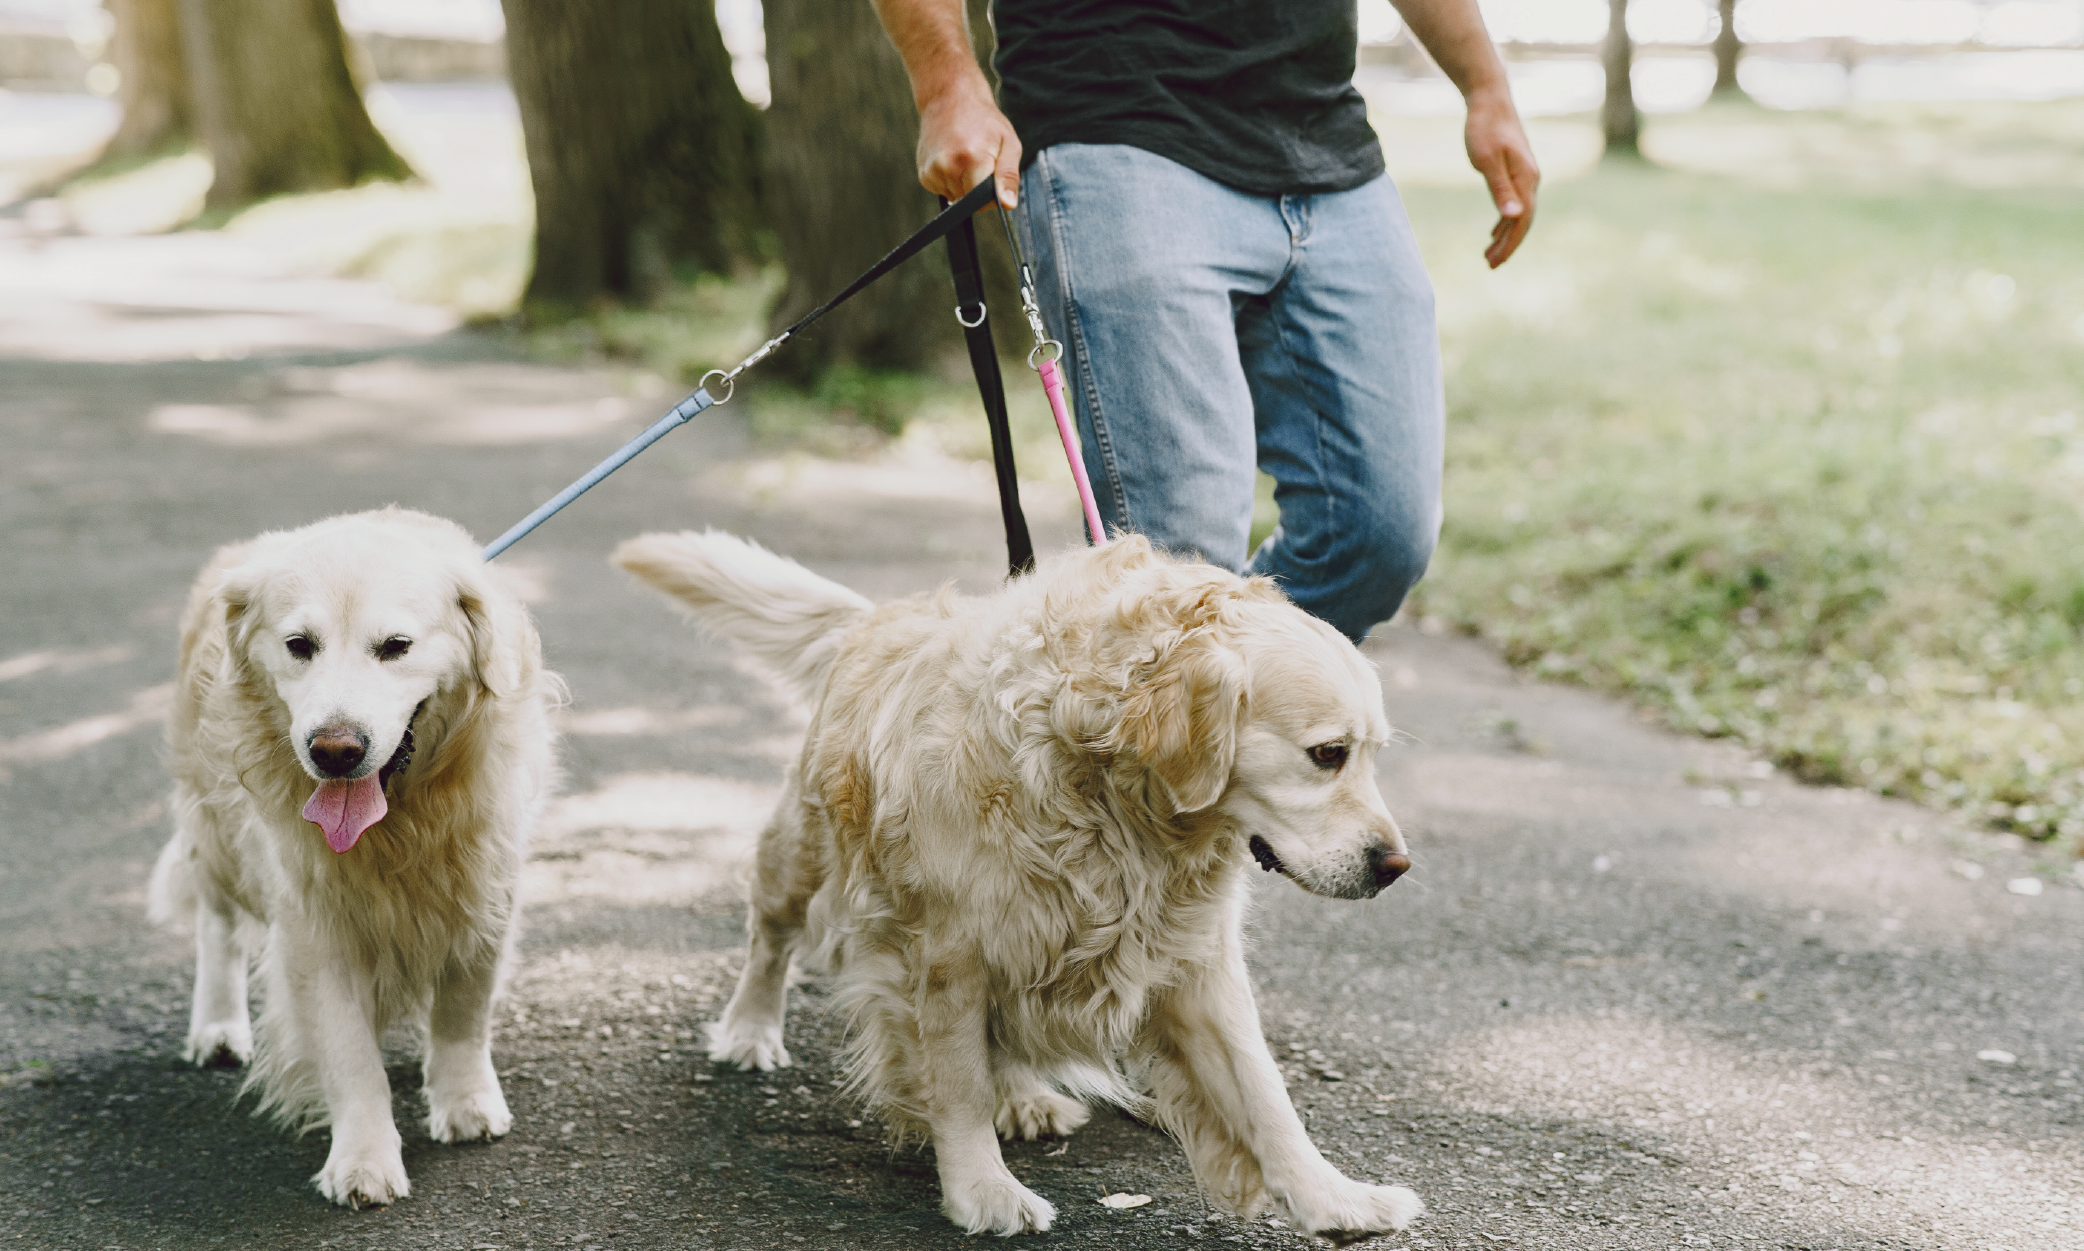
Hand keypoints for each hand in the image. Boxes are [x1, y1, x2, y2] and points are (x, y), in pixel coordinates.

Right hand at [917, 75, 1021, 209]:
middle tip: (980, 162)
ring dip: (963, 185)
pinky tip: (953, 159)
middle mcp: (948, 166)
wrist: (950, 97)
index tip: (993, 175)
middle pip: (968, 201)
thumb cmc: (984, 120)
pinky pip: (942, 190)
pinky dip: (950, 181)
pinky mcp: (924, 174)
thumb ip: (1008, 176)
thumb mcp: (1008, 143)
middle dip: (977, 189)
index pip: (982, 201)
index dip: (991, 194)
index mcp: (972, 159)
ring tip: (965, 157)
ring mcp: (932, 170)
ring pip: (955, 197)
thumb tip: (1008, 204)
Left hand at [1464, 87, 1538, 267]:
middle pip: (1523, 221)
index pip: (1522, 220)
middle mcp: (1530, 179)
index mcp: (1526, 179)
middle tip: (1490, 265)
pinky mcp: (1515, 170)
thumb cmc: (1484, 128)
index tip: (1495, 263)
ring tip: (1488, 255)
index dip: (1510, 244)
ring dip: (1505, 235)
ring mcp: (1524, 175)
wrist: (1490, 100)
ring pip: (1518, 213)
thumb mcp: (1486, 160)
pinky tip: (1493, 231)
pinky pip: (1514, 203)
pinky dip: (1504, 220)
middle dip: (1508, 245)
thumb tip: (1514, 216)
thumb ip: (1499, 188)